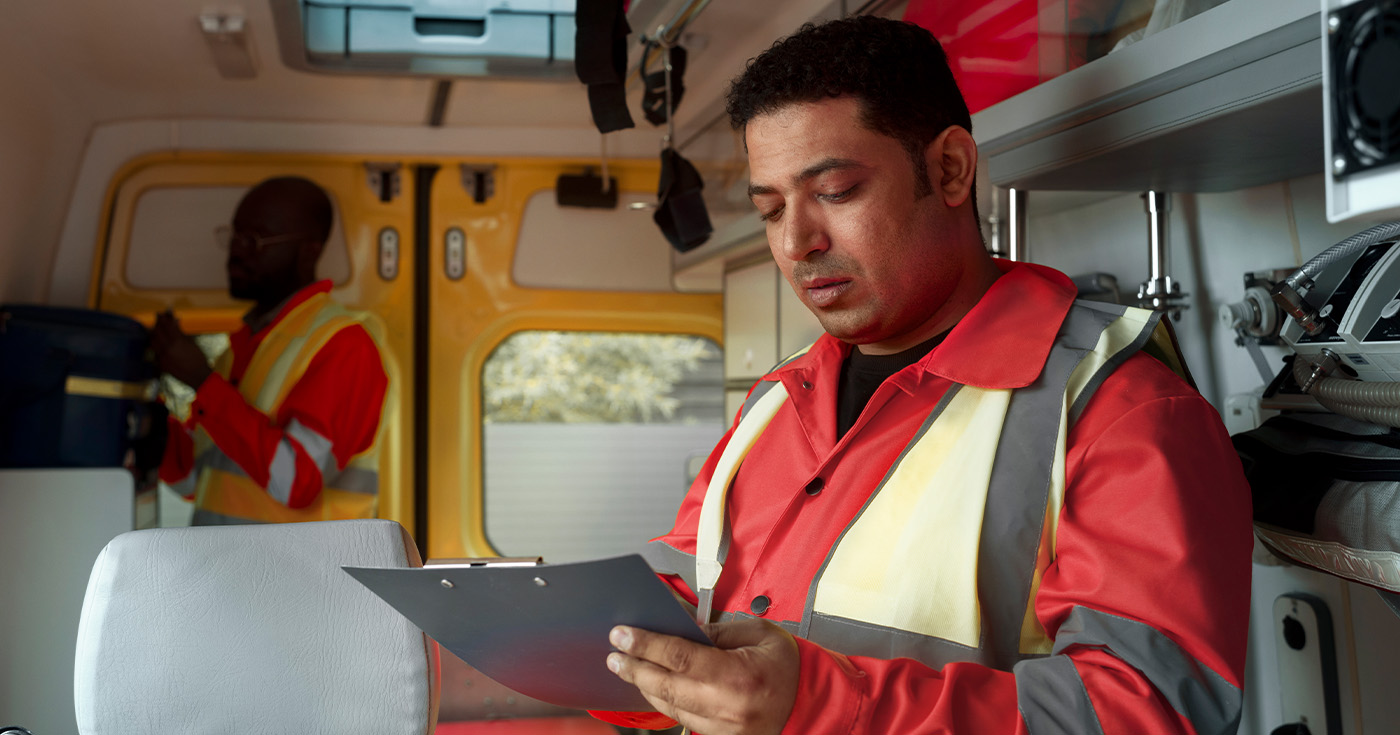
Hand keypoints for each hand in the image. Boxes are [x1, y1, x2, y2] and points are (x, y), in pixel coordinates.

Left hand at [151, 310, 212, 388]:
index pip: (166, 326)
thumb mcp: (191, 343)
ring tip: (157, 329)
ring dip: (154, 333)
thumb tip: (175, 321)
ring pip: (153, 341)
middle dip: (157, 324)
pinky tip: (160, 342)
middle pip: (157, 332)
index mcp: (176, 342)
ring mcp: (162, 356)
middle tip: (158, 318)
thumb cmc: (198, 359)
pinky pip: (155, 351)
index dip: (164, 318)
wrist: (197, 376)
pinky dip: (156, 345)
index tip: (163, 313)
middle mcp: (167, 348)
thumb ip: (180, 332)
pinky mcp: (161, 364)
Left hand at [607, 618, 798, 734]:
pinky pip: (683, 719)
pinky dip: (665, 701)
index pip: (678, 657)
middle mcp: (726, 707)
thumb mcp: (756, 635)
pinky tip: (653, 686)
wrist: (812, 704)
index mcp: (737, 676)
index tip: (622, 635)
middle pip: (665, 686)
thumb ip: (715, 631)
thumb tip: (678, 624)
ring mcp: (722, 728)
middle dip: (635, 667)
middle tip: (614, 653)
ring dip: (645, 685)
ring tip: (627, 667)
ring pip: (670, 706)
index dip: (645, 644)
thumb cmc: (788, 666)